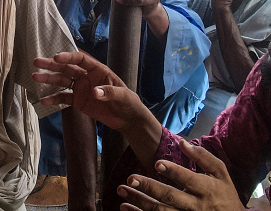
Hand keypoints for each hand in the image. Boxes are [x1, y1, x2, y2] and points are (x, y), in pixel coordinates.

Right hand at [32, 51, 145, 131]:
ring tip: (34, 76)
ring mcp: (80, 88)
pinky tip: (43, 100)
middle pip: (66, 68)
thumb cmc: (128, 102)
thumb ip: (109, 92)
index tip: (56, 58)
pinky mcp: (77, 101)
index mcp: (97, 70)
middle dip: (51, 65)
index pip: (80, 59)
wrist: (127, 119)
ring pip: (61, 81)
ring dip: (48, 79)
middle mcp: (86, 76)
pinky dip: (53, 99)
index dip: (68, 57)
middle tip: (37, 62)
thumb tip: (94, 91)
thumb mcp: (122, 96)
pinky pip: (63, 98)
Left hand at [117, 140, 244, 210]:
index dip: (173, 171)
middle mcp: (194, 205)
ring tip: (122, 190)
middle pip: (169, 196)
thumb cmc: (224, 194)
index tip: (157, 163)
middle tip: (131, 178)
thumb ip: (203, 157)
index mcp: (205, 189)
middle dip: (149, 187)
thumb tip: (182, 142)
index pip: (187, 179)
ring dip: (139, 201)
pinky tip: (126, 208)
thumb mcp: (221, 174)